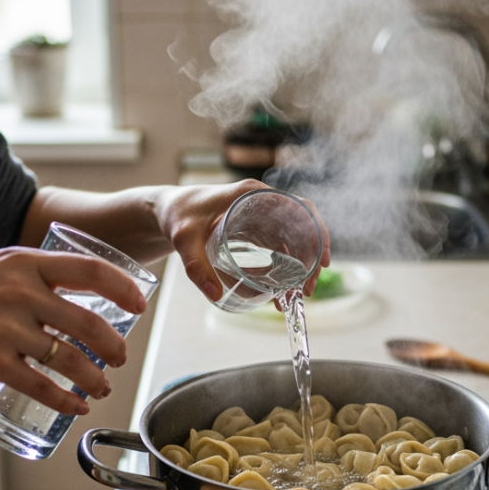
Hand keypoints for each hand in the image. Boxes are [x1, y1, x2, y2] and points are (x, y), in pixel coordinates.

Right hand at [0, 248, 146, 414]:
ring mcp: (5, 330)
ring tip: (103, 385)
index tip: (141, 305)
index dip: (124, 288)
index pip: (91, 271)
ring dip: (96, 378)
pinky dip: (66, 401)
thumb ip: (29, 274)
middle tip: (121, 356)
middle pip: (90, 323)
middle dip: (115, 346)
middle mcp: (19, 293)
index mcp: (23, 262)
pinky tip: (75, 406)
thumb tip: (71, 287)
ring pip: (71, 360)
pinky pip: (42, 387)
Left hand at [155, 179, 332, 301]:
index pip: (300, 207)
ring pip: (292, 239)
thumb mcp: (184, 241)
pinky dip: (285, 266)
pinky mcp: (254, 229)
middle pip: (301, 227)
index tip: (322, 260)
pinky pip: (279, 245)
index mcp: (253, 194)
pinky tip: (281, 289)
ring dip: (299, 266)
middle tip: (306, 290)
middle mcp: (261, 201)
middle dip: (310, 259)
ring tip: (296, 295)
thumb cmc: (177, 217)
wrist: (166, 211)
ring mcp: (260, 215)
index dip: (318, 232)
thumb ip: (196, 267)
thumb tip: (216, 295)